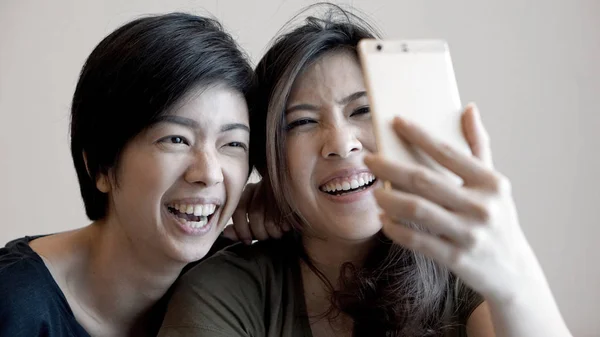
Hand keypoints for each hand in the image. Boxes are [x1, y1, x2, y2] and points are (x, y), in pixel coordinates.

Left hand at [222, 181, 290, 244]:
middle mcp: (262, 186)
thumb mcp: (255, 220)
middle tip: (265, 237)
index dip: (241, 230)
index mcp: (249, 190)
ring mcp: (278, 191)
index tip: (247, 242)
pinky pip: (284, 221)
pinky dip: (283, 229)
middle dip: (258, 233)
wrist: (298, 200)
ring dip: (272, 233)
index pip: (239, 210)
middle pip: (255, 215)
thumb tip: (226, 233)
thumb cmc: (273, 213)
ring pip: (269, 220)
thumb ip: (240, 227)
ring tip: (277, 233)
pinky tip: (285, 228)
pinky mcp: (292, 198)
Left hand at [364, 104, 547, 303]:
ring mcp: (469, 234)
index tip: (395, 122)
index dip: (419, 135)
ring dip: (389, 198)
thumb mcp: (494, 184)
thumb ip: (479, 147)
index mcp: (491, 183)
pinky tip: (384, 220)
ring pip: (417, 210)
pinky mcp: (457, 259)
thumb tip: (469, 108)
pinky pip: (417, 241)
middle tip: (369, 160)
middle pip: (424, 181)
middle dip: (390, 167)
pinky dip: (396, 229)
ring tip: (375, 191)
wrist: (513, 272)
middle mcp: (482, 207)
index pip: (448, 153)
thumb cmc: (497, 219)